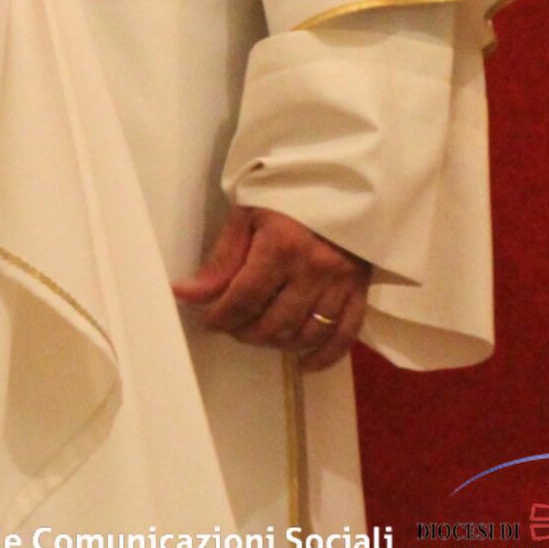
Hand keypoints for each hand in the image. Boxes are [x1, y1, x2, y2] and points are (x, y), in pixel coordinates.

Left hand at [172, 204, 370, 371]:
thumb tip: (187, 294)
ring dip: (276, 344)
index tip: (208, 321)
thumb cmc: (287, 196)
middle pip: (274, 322)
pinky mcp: (361, 291)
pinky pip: (344, 336)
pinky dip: (323, 357)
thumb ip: (221, 260)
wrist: (339, 183)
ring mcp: (341, 283)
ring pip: (305, 334)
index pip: (244, 298)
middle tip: (230, 326)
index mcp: (281, 246)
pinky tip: (302, 364)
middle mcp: (314, 269)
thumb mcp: (246, 216)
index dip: (221, 317)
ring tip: (257, 335)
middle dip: (244, 332)